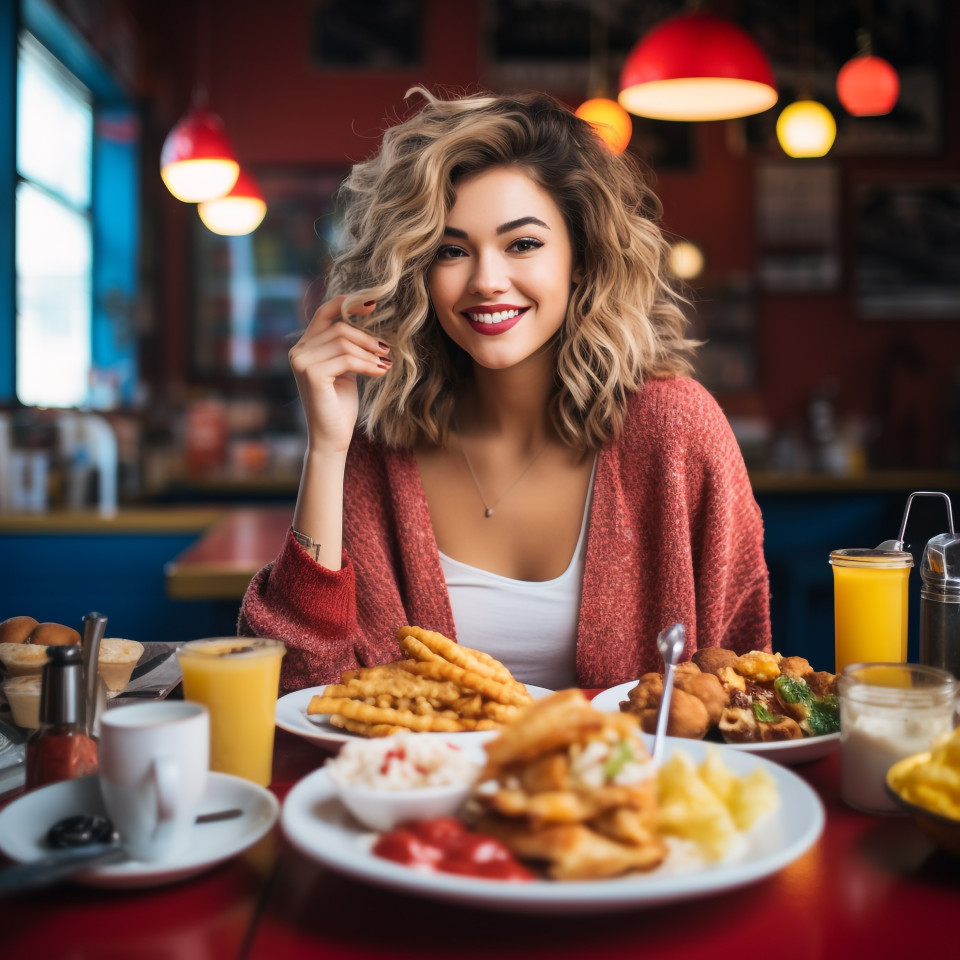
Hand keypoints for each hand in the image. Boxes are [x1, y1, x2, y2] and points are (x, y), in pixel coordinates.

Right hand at [288, 296, 388, 454]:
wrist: (332, 437)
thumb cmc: (340, 405)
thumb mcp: (344, 370)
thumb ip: (347, 348)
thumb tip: (367, 326)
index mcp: (304, 346)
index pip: (324, 313)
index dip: (347, 303)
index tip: (373, 305)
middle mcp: (298, 351)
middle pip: (339, 328)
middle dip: (366, 337)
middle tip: (386, 350)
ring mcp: (302, 361)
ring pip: (344, 342)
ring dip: (369, 352)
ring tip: (385, 363)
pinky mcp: (311, 374)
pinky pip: (347, 359)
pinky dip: (368, 364)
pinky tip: (380, 372)